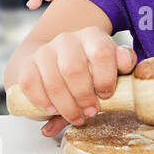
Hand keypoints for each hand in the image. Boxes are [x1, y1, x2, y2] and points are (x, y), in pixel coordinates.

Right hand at [14, 27, 135, 129]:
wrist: (55, 63)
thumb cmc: (91, 70)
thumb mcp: (112, 66)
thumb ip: (123, 62)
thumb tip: (126, 62)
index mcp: (93, 36)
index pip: (101, 52)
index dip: (105, 78)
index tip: (106, 95)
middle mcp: (67, 39)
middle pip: (73, 69)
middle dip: (83, 96)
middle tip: (91, 112)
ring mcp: (45, 51)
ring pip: (53, 81)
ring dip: (66, 105)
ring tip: (76, 117)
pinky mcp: (28, 64)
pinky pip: (31, 84)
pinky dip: (43, 101)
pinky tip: (52, 111)